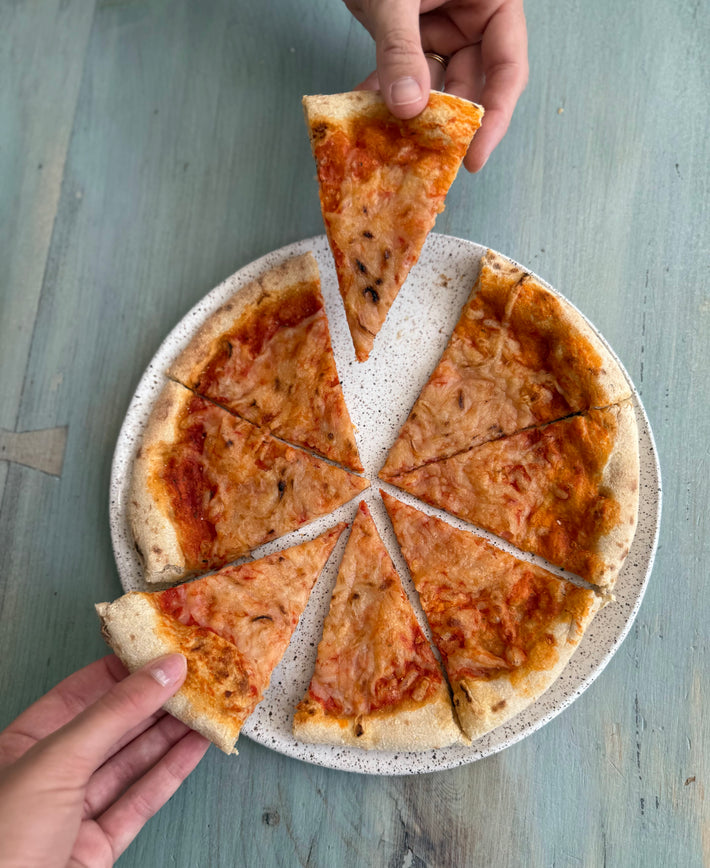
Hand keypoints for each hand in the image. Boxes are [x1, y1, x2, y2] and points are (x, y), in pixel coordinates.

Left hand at [0, 654, 209, 867]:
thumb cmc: (2, 842)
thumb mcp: (59, 759)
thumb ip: (115, 712)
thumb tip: (162, 672)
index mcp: (23, 746)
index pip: (82, 693)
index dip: (124, 670)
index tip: (162, 652)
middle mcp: (49, 776)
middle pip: (112, 727)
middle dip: (155, 701)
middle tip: (195, 678)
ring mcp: (75, 813)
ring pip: (131, 762)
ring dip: (171, 733)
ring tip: (205, 706)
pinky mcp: (98, 847)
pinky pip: (141, 800)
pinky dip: (171, 772)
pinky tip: (195, 747)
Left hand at [346, 0, 527, 171]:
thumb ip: (400, 48)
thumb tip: (407, 107)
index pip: (507, 67)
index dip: (495, 115)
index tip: (475, 157)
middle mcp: (472, 16)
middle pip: (470, 83)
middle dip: (447, 122)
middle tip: (427, 159)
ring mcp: (441, 25)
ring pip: (434, 84)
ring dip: (412, 113)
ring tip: (394, 144)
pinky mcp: (410, 33)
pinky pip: (405, 73)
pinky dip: (387, 93)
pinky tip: (370, 115)